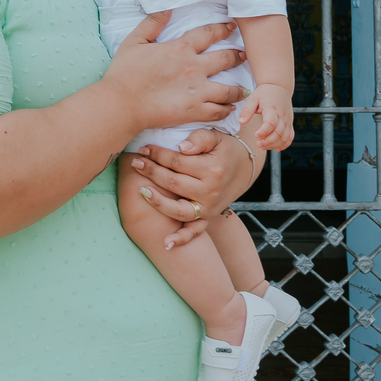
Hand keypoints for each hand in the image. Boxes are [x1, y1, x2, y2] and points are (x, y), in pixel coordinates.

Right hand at [103, 14, 246, 134]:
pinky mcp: (194, 111)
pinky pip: (219, 110)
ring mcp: (196, 91)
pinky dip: (227, 109)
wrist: (121, 103)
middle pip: (225, 59)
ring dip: (238, 87)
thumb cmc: (124, 73)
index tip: (231, 28)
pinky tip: (229, 108)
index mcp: (180, 49)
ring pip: (228, 88)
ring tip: (243, 88)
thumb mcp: (134, 41)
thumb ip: (152, 23)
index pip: (208, 34)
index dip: (222, 29)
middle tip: (244, 56)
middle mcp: (193, 68)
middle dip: (237, 56)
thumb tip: (167, 7)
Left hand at [127, 129, 254, 245]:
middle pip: (173, 183)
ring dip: (158, 202)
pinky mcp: (208, 217)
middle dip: (151, 172)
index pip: (176, 161)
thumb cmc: (225, 149)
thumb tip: (181, 148)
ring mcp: (209, 207)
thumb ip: (199, 139)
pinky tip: (166, 243)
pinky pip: (195, 231)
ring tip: (141, 190)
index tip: (144, 148)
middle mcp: (210, 191)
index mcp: (211, 169)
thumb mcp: (216, 137)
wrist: (244, 168)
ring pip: (179, 210)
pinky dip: (181, 239)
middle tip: (136, 163)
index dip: (157, 154)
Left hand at [237, 84, 294, 150]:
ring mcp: (287, 120)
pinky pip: (290, 136)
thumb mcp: (253, 98)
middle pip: (279, 132)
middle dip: (268, 141)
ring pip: (285, 137)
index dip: (264, 131)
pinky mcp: (290, 123)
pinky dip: (285, 144)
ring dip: (275, 144)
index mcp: (272, 108)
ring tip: (263, 146)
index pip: (271, 123)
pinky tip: (276, 148)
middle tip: (258, 144)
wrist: (278, 86)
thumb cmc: (264, 93)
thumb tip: (241, 122)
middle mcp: (282, 115)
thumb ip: (247, 110)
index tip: (256, 135)